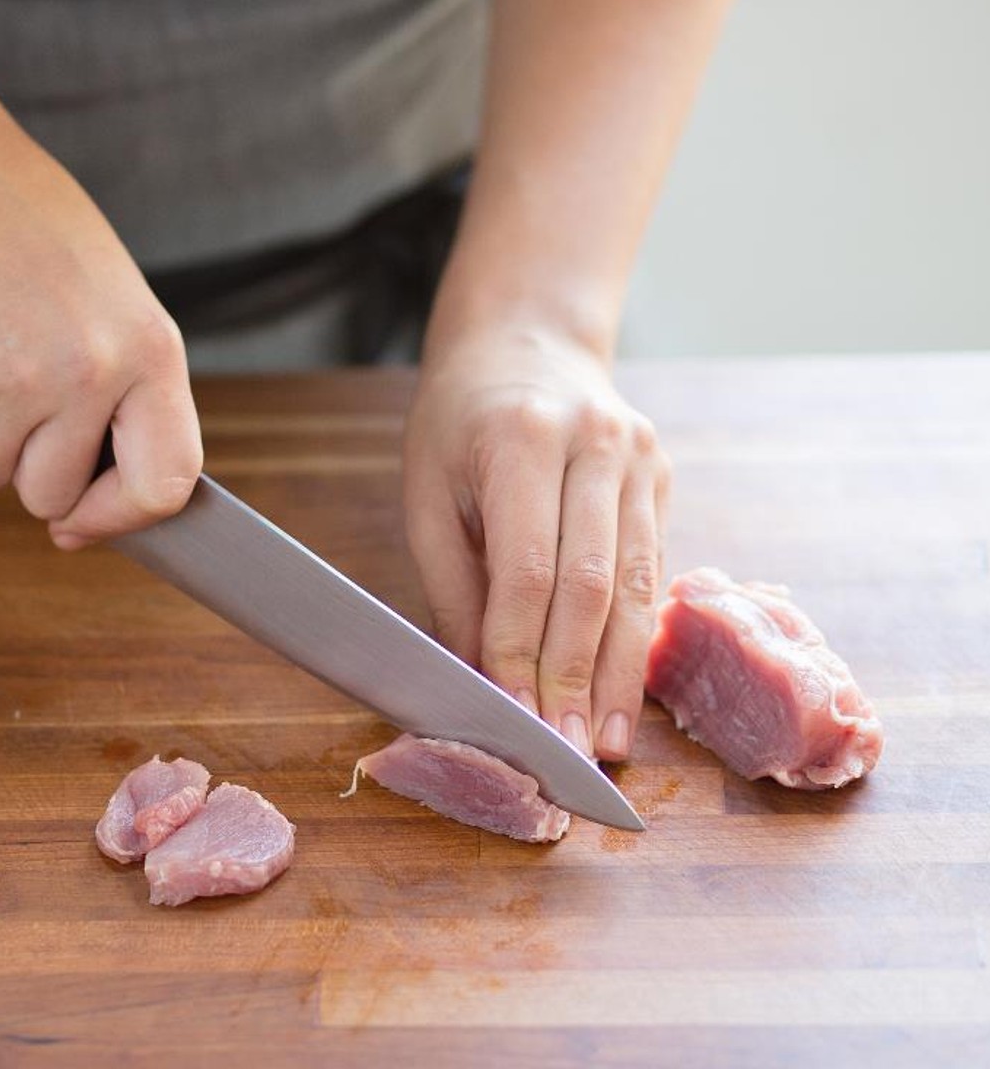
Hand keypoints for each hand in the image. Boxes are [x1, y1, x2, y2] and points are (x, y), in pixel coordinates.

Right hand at [0, 112, 201, 547]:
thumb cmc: (37, 236)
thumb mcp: (115, 307)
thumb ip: (123, 400)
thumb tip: (92, 510)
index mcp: (151, 353)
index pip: (165, 482)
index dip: (122, 518)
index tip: (84, 522)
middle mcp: (92, 370)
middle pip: (53, 493)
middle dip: (28, 467)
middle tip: (19, 401)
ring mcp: (18, 375)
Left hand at [402, 319, 669, 760]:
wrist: (525, 343)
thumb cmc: (459, 423)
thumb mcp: (429, 493)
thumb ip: (454, 586)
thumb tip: (476, 681)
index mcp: (525, 439)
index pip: (530, 568)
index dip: (522, 650)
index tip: (512, 716)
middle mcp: (597, 444)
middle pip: (595, 584)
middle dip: (577, 677)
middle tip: (564, 750)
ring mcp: (642, 460)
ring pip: (638, 587)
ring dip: (620, 673)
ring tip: (606, 741)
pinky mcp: (663, 480)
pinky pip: (653, 572)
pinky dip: (635, 637)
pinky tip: (622, 688)